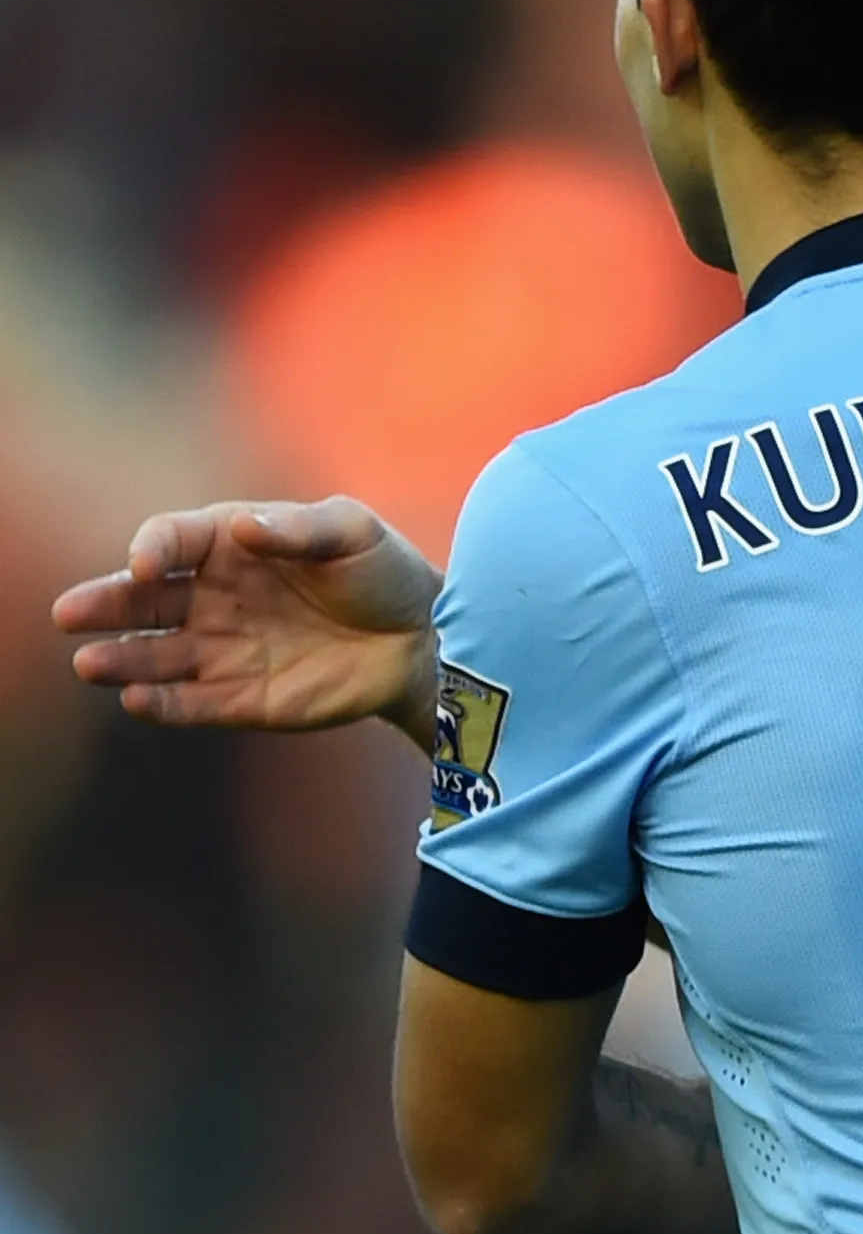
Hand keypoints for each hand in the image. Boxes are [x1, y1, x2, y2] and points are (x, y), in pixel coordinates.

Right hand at [52, 497, 441, 745]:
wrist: (423, 638)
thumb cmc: (384, 571)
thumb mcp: (354, 532)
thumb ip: (301, 529)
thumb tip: (246, 528)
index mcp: (232, 544)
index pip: (174, 539)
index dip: (154, 547)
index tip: (146, 562)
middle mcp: (215, 597)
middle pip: (145, 600)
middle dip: (106, 605)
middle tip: (69, 614)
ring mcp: (225, 649)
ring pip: (157, 656)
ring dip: (122, 660)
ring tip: (90, 664)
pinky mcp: (242, 698)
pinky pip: (193, 704)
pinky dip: (164, 705)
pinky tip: (136, 701)